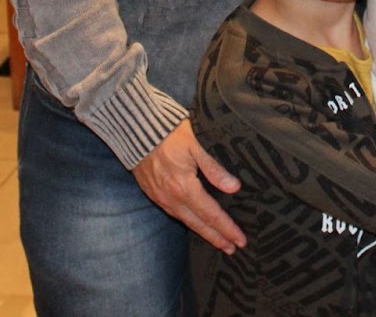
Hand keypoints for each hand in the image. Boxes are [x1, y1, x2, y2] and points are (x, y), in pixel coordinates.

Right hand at [131, 120, 245, 252]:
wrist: (135, 127)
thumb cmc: (169, 132)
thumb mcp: (196, 145)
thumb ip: (214, 169)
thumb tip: (234, 188)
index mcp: (184, 187)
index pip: (211, 214)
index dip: (227, 229)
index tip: (240, 241)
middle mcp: (171, 197)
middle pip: (198, 224)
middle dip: (217, 238)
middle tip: (233, 249)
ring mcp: (160, 197)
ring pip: (185, 220)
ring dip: (203, 232)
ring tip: (218, 241)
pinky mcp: (152, 193)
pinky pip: (173, 213)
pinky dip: (187, 222)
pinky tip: (194, 223)